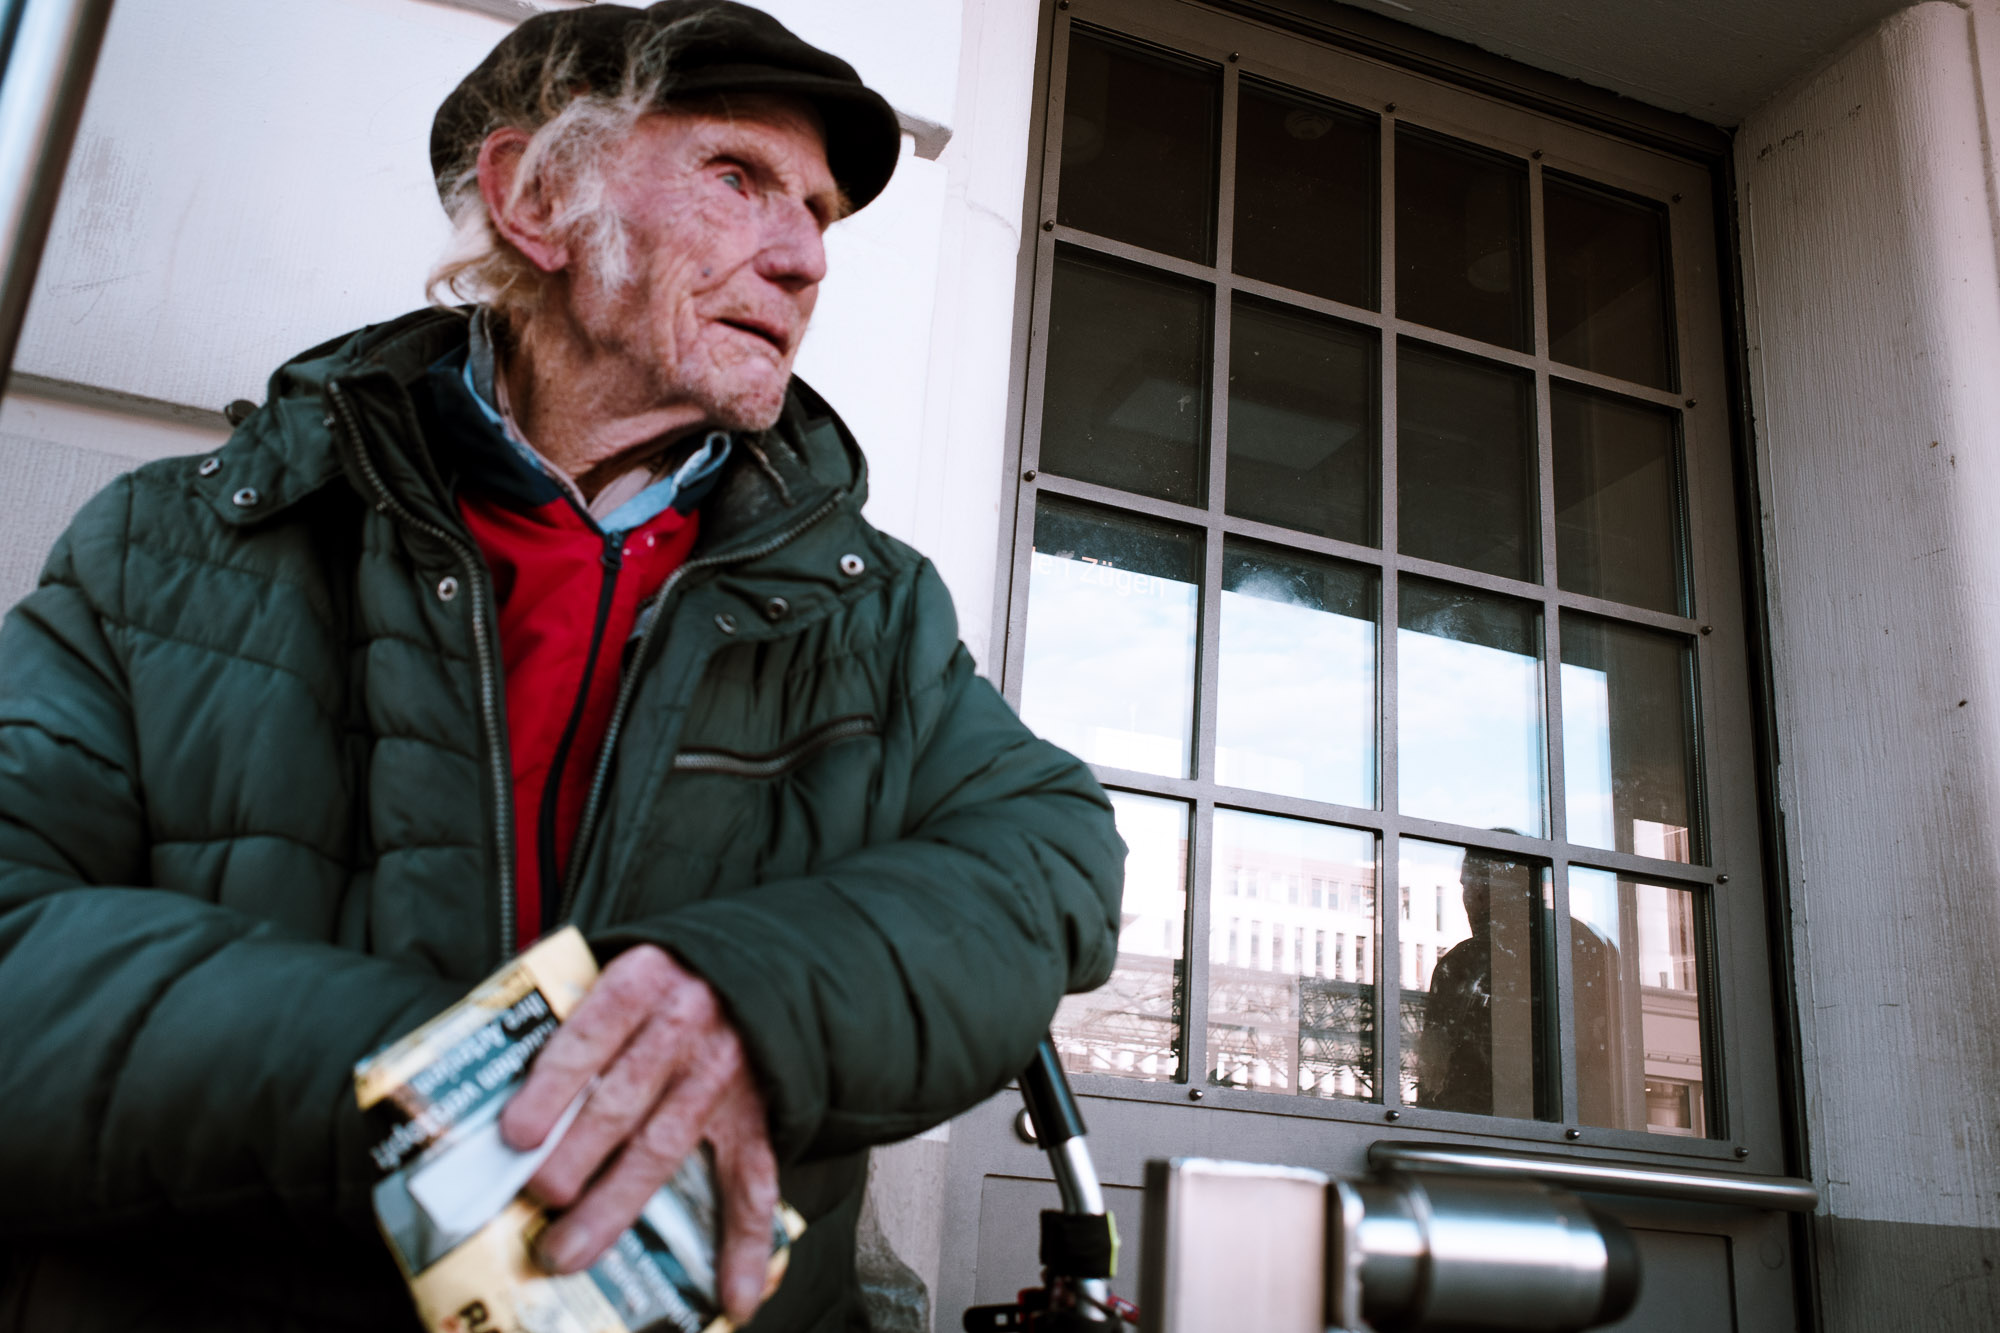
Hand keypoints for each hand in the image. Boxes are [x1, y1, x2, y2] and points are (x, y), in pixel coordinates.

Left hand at [499, 944, 778, 1323]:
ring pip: (664, 1148)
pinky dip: (744, 1242)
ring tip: (567, 1252)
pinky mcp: (754, 1113)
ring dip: (615, 1206)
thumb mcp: (617, 970)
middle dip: (573, 1160)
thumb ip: (571, 1017)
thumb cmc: (659, 980)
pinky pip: (753, 1180)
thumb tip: (496, 1103)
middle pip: (621, 1104)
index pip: (589, 1037)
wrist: (753, 964)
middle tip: (535, 1201)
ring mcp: (723, 1076)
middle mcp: (686, 1027)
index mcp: (642, 983)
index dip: (551, 1086)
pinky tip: (735, 1296)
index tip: (514, 1134)